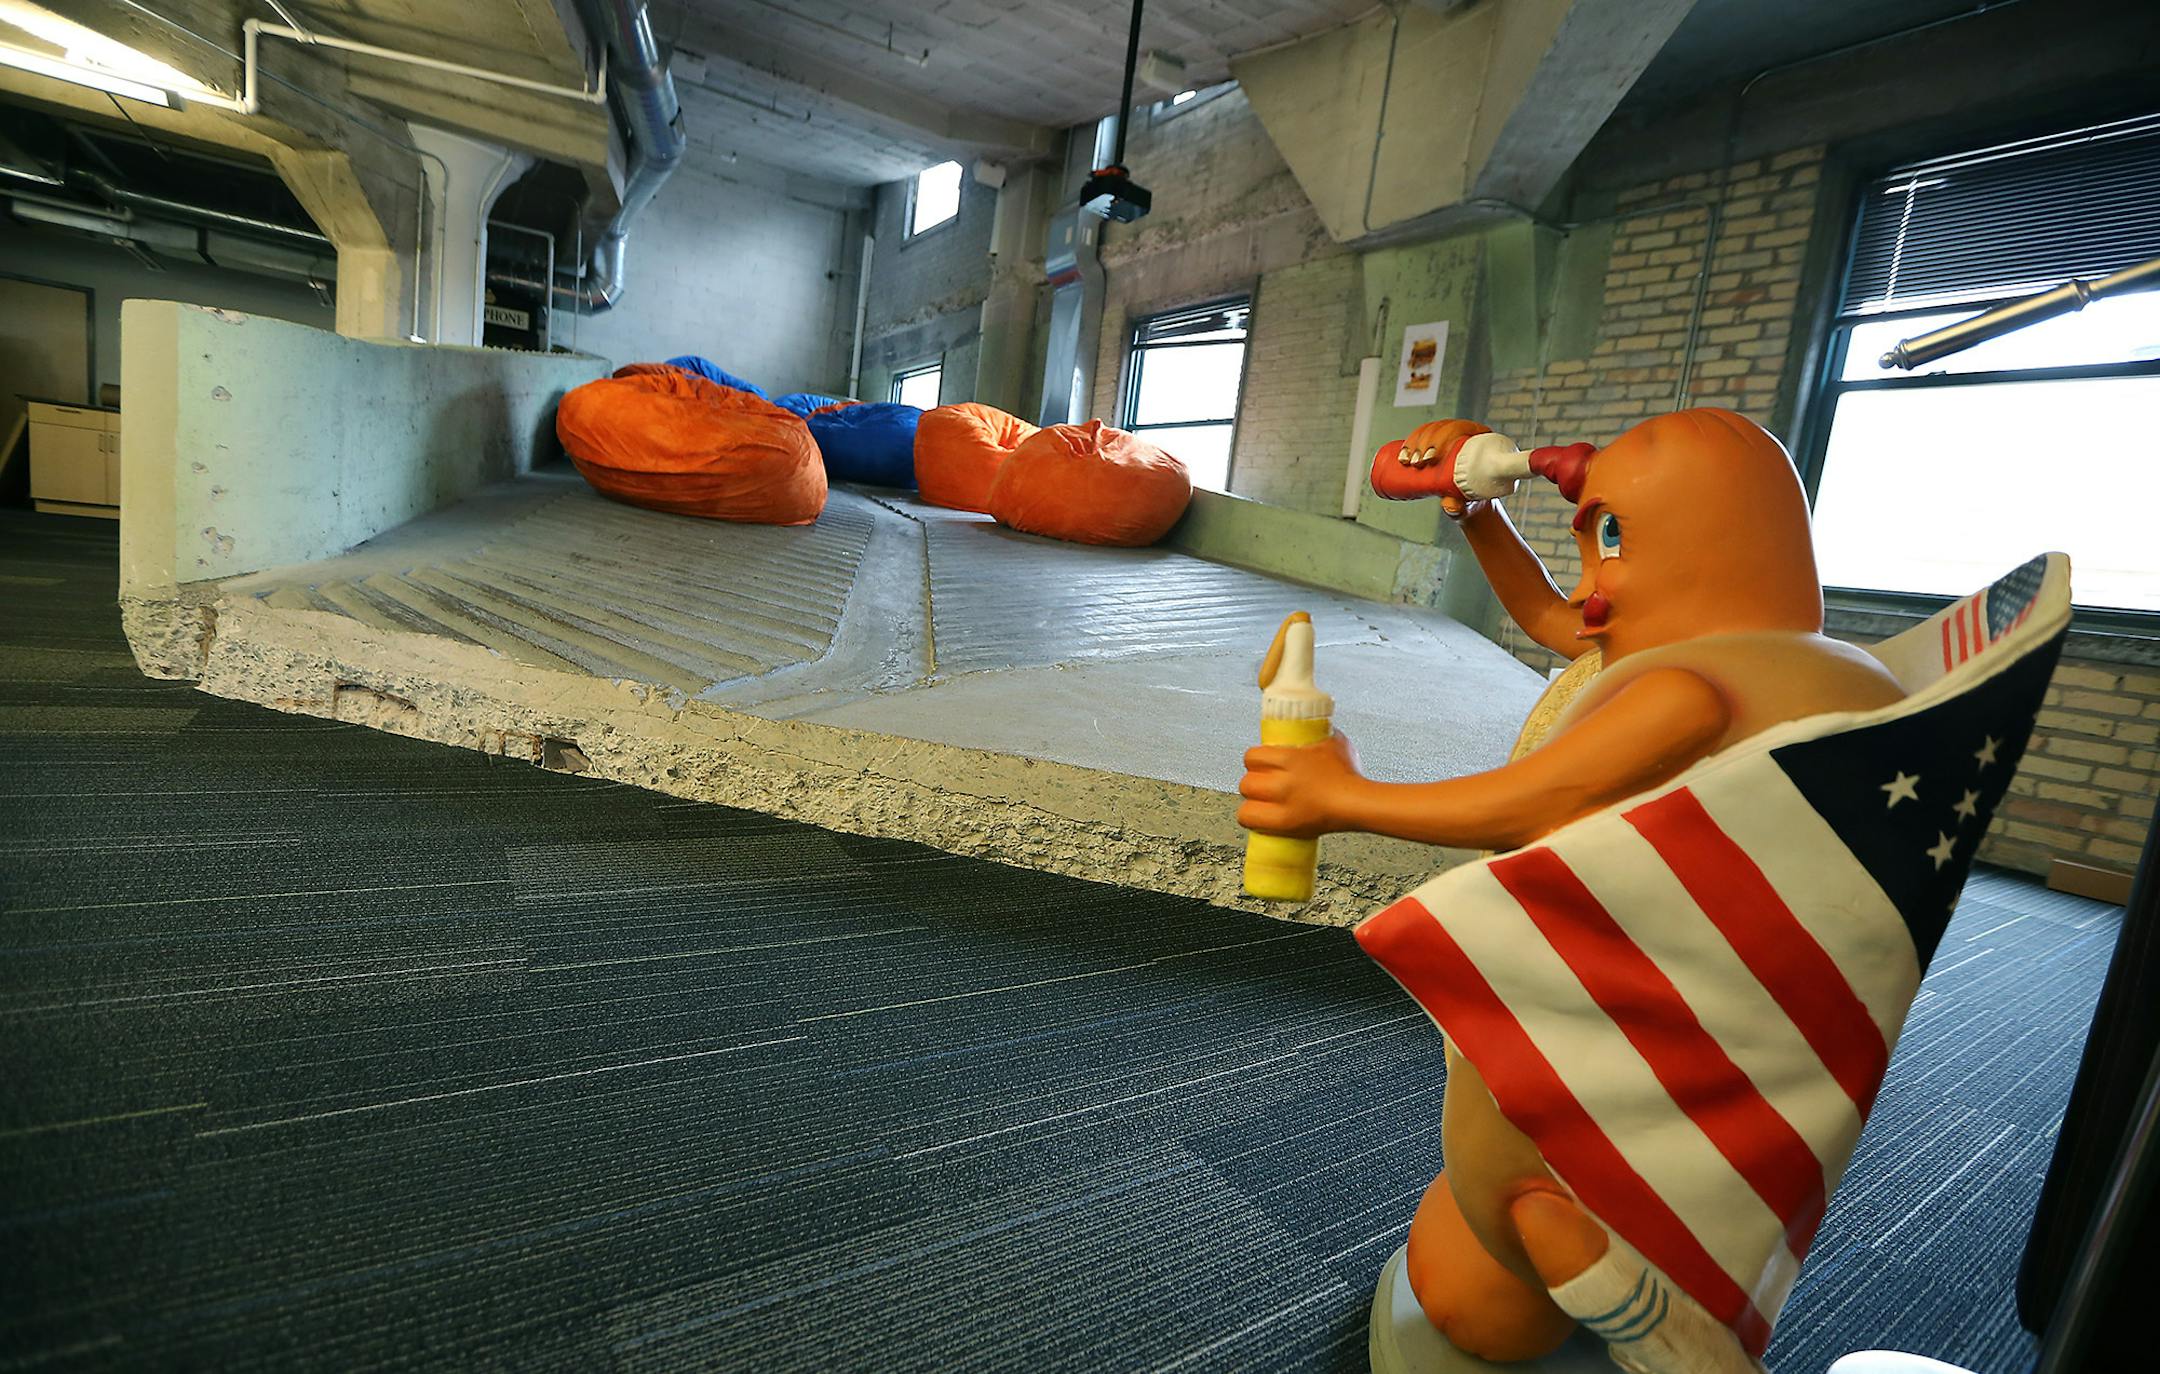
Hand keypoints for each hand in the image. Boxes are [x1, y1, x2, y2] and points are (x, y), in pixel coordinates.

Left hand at [1238, 730, 1367, 837]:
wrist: (1358, 804)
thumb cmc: (1349, 775)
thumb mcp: (1333, 742)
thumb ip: (1316, 734)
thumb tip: (1311, 728)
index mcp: (1289, 759)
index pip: (1252, 756)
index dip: (1254, 760)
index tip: (1260, 763)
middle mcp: (1281, 783)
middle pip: (1247, 781)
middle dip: (1253, 781)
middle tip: (1263, 782)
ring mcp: (1281, 806)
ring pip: (1246, 802)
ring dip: (1252, 800)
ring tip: (1261, 800)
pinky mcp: (1283, 825)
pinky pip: (1250, 821)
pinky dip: (1252, 819)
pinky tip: (1259, 816)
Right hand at [1368, 419, 1492, 511]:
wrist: (1469, 502)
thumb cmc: (1474, 499)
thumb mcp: (1468, 502)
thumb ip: (1460, 506)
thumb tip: (1450, 507)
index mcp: (1480, 439)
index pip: (1461, 429)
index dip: (1443, 437)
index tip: (1431, 458)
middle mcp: (1464, 434)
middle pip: (1441, 428)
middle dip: (1424, 442)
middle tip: (1417, 463)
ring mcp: (1449, 438)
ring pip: (1429, 431)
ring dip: (1414, 442)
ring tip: (1406, 461)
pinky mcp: (1436, 445)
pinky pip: (1421, 437)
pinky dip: (1409, 443)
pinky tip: (1401, 454)